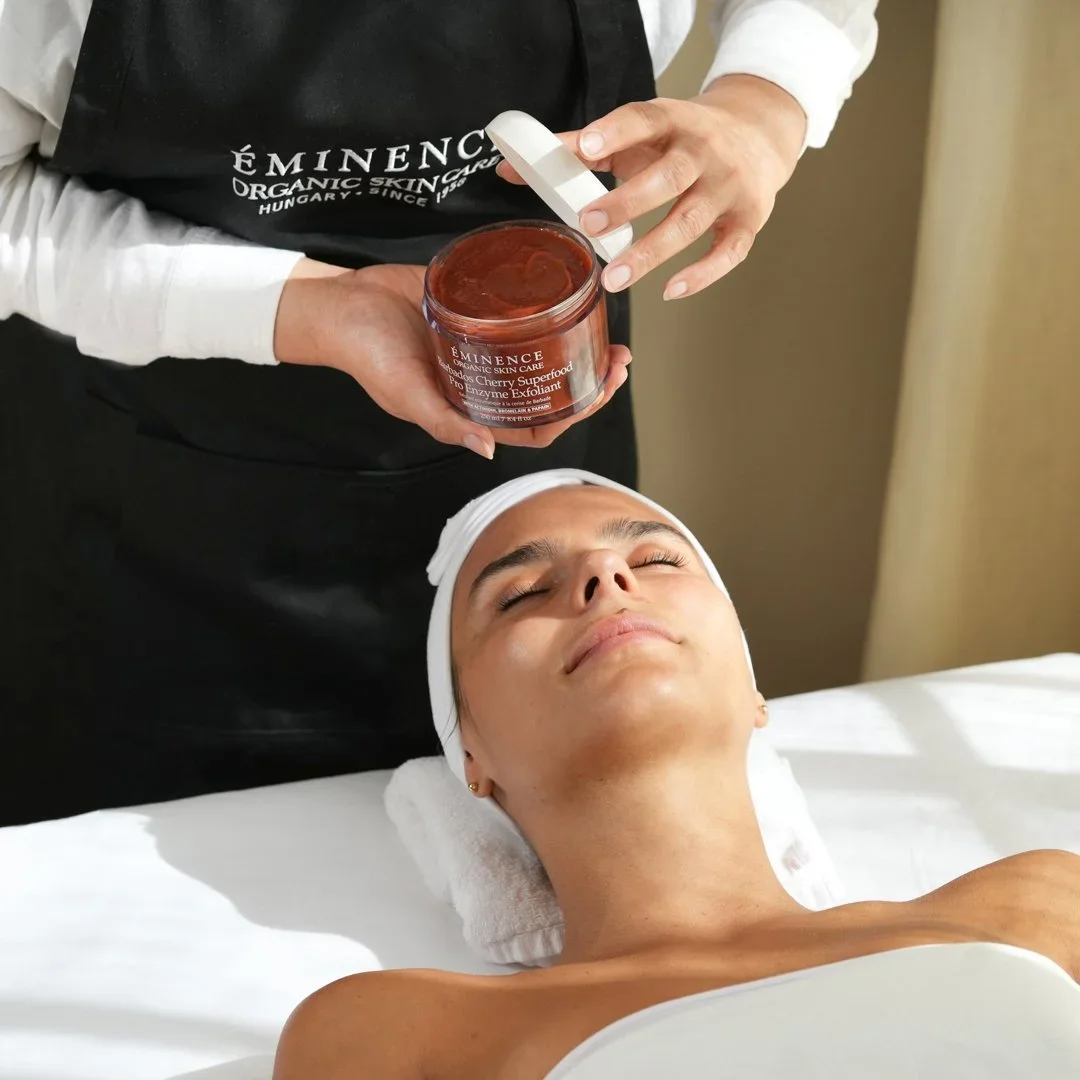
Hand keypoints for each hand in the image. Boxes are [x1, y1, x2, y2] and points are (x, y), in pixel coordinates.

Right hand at [273, 259, 630, 456]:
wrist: (342, 306)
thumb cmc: (368, 357)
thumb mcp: (406, 395)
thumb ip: (445, 422)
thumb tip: (487, 449)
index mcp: (477, 409)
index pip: (538, 423)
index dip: (575, 412)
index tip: (602, 389)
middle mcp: (489, 380)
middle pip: (551, 388)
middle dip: (590, 379)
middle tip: (619, 357)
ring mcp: (488, 344)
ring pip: (545, 350)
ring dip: (579, 344)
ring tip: (608, 328)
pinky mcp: (481, 308)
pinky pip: (522, 309)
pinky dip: (549, 306)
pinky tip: (574, 294)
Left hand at [498, 75, 806, 299]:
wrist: (759, 133)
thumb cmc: (681, 139)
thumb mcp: (637, 134)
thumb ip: (578, 149)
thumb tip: (508, 170)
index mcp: (673, 122)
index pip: (645, 120)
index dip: (616, 132)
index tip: (586, 148)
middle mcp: (706, 152)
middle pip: (669, 177)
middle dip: (629, 202)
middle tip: (589, 224)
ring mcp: (731, 187)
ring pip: (692, 221)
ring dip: (652, 251)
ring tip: (614, 278)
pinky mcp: (749, 220)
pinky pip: (728, 253)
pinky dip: (701, 275)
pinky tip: (668, 291)